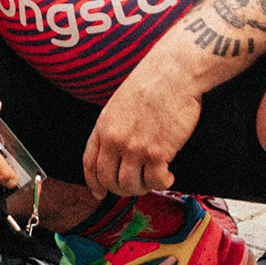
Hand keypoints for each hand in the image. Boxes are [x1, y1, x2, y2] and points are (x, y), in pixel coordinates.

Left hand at [83, 57, 200, 196]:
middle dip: (122, 188)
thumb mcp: (120, 103)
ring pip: (130, 186)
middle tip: (137, 184)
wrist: (175, 72)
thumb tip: (116, 152)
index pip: (90, 164)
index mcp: (103, 126)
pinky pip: (155, 182)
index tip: (100, 193)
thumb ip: (114, 127)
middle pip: (109, 180)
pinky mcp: (157, 153)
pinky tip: (169, 175)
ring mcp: (135, 148)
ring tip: (154, 177)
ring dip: (143, 187)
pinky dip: (163, 183)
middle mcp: (115, 139)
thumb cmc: (153, 82)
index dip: (94, 183)